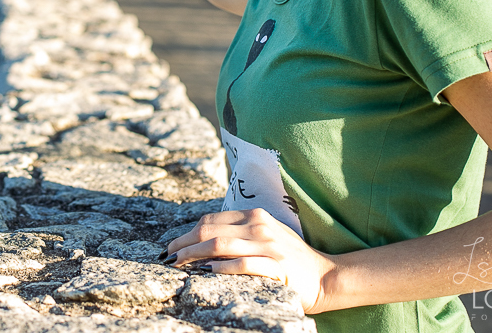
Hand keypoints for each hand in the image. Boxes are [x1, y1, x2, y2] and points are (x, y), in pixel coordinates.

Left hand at [165, 208, 337, 313]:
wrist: (324, 276)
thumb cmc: (288, 258)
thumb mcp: (264, 236)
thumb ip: (238, 232)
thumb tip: (201, 239)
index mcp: (255, 215)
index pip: (211, 220)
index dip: (186, 233)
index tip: (171, 247)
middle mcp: (260, 226)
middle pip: (210, 230)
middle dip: (184, 244)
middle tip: (167, 258)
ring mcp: (268, 246)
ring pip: (220, 244)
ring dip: (194, 255)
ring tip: (178, 265)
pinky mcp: (276, 266)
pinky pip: (242, 264)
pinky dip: (221, 267)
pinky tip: (205, 271)